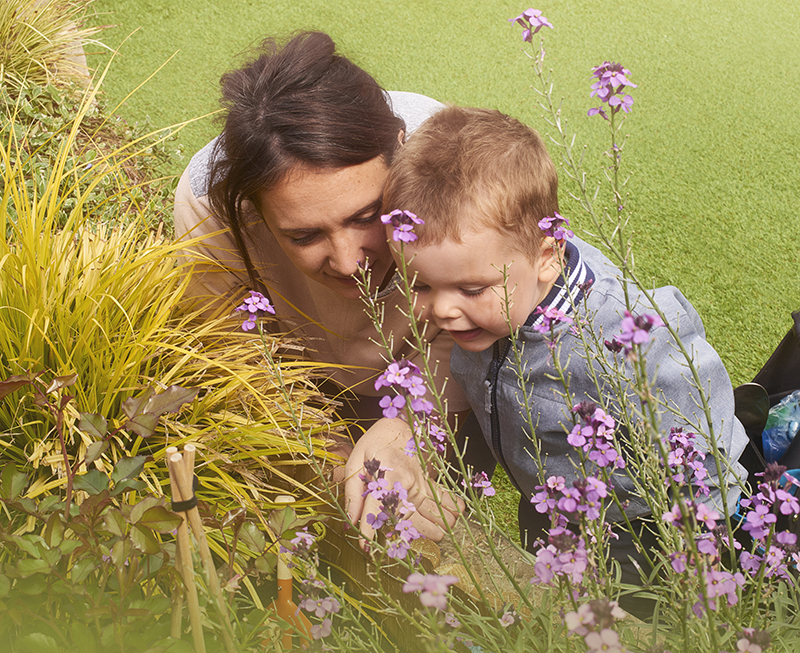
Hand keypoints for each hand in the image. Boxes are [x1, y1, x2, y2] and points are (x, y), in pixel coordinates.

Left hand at [344, 418, 463, 542]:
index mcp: (385, 474)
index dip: (370, 529)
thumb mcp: (356, 460)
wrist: (400, 425)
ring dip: (434, 527)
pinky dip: (452, 510)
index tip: (366, 547)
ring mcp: (421, 483)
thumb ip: (352, 492)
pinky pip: (444, 499)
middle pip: (410, 516)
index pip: (376, 508)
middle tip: (401, 548)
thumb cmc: (375, 444)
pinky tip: (454, 518)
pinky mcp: (429, 483)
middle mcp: (407, 482)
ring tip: (434, 537)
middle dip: (408, 536)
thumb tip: (349, 521)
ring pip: (432, 511)